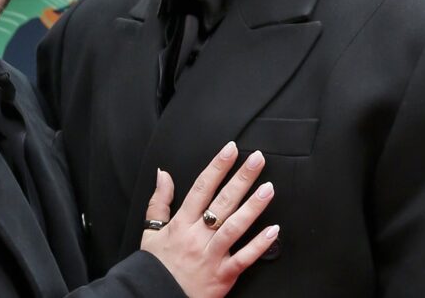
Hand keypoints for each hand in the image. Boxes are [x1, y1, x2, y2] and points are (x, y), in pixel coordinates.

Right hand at [140, 142, 275, 297]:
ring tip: (268, 188)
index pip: (201, 187)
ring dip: (253, 206)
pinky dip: (259, 245)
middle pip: (222, 201)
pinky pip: (244, 258)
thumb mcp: (151, 230)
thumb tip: (162, 174)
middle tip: (257, 160)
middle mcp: (197, 235)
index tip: (230, 150)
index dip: (217, 167)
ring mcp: (212, 255)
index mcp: (181, 222)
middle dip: (241, 178)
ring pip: (235, 226)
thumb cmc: (156, 266)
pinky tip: (273, 230)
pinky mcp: (223, 275)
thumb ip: (159, 201)